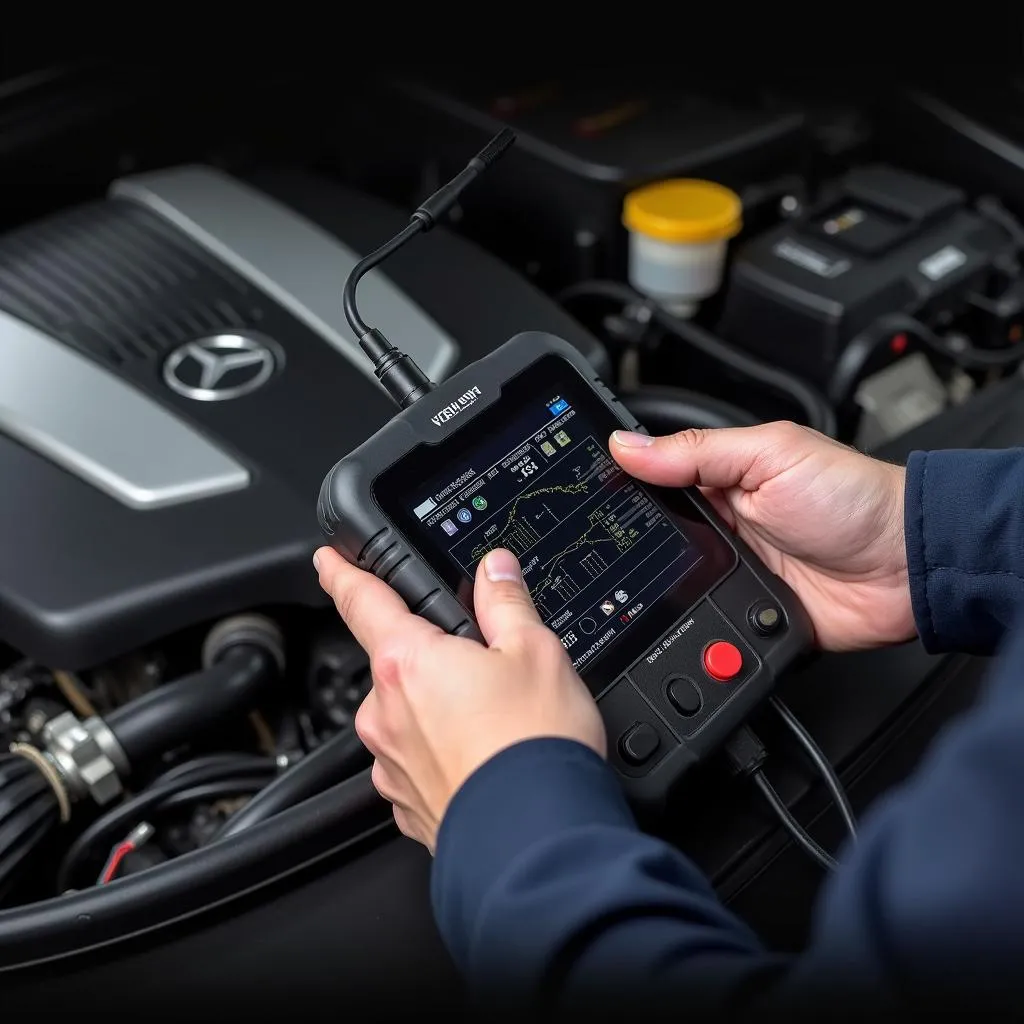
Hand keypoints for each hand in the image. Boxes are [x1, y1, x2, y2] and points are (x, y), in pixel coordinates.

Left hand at [314, 546, 604, 852]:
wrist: (537, 842)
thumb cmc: (534, 746)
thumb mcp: (535, 650)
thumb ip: (505, 602)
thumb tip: (495, 570)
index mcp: (408, 661)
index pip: (361, 601)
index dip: (341, 574)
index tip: (328, 562)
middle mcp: (385, 712)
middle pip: (398, 663)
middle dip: (432, 658)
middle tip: (484, 667)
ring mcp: (391, 764)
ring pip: (408, 715)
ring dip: (440, 709)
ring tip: (498, 722)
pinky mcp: (406, 805)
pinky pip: (418, 762)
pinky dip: (445, 754)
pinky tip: (486, 758)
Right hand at [611, 421, 910, 651]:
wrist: (907, 568)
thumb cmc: (853, 499)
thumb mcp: (771, 456)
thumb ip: (697, 452)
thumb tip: (627, 445)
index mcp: (720, 480)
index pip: (653, 482)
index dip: (622, 487)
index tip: (585, 493)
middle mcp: (720, 526)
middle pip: (653, 537)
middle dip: (631, 544)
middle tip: (607, 548)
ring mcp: (730, 573)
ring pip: (669, 584)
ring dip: (658, 587)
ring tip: (636, 585)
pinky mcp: (743, 615)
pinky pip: (701, 621)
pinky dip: (690, 622)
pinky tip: (677, 615)